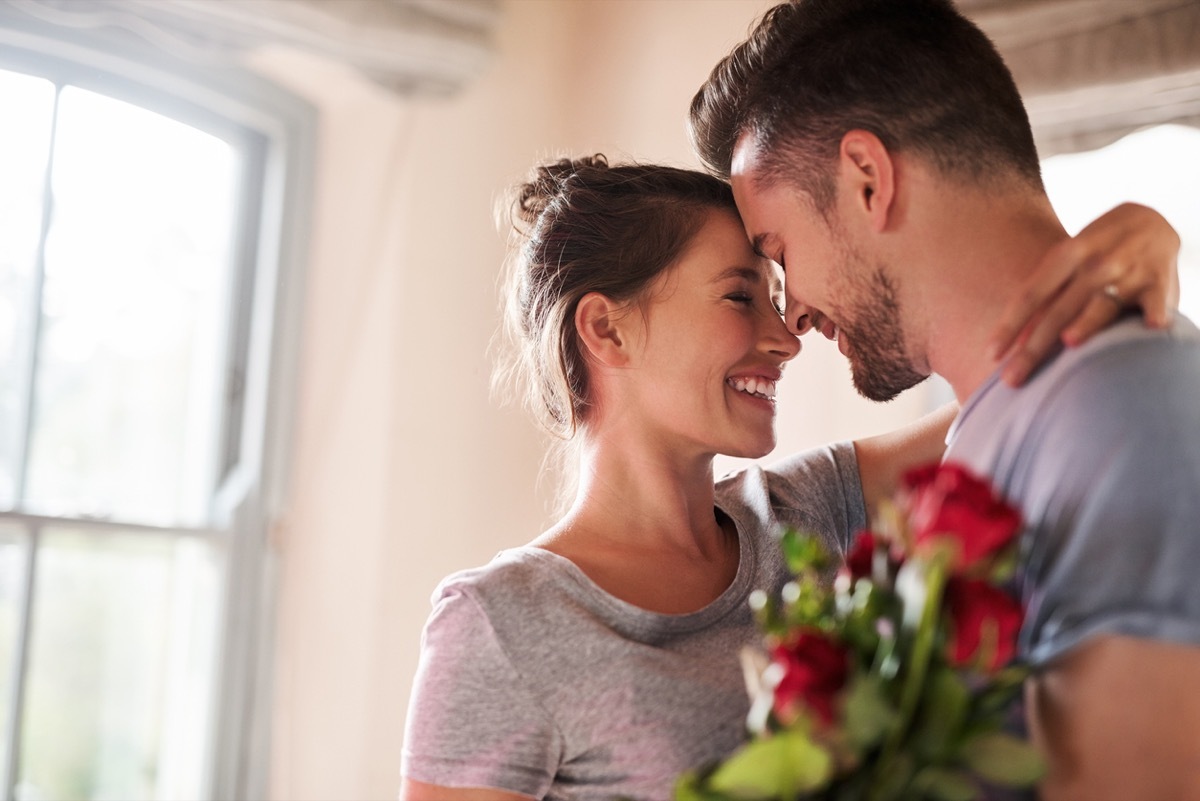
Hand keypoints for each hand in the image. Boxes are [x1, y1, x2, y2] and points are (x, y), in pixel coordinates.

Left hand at [988, 202, 1179, 386]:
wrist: (1151, 219)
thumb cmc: (1094, 252)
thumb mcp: (1066, 261)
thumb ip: (1045, 297)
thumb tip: (1016, 341)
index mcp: (1064, 257)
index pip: (1030, 295)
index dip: (1009, 325)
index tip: (991, 354)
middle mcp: (1094, 265)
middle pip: (1058, 310)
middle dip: (1034, 347)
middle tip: (1012, 379)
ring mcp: (1127, 272)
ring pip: (1103, 303)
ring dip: (1087, 321)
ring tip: (1070, 342)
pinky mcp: (1158, 282)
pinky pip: (1157, 300)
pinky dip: (1156, 312)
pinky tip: (1153, 326)